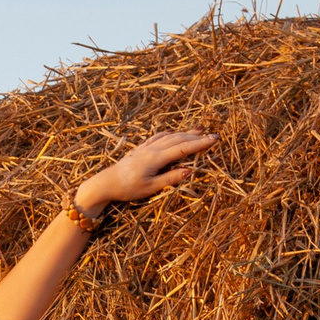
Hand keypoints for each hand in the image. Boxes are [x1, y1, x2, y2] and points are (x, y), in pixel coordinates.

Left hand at [75, 129, 216, 216]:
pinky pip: (158, 137)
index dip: (199, 144)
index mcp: (156, 158)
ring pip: (169, 136)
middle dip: (196, 137)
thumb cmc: (127, 188)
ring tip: (198, 131)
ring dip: (184, 133)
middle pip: (178, 140)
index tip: (213, 140)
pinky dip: (169, 134)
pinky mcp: (140, 149)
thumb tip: (189, 170)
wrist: (106, 183)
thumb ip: (170, 178)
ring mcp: (145, 148)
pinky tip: (173, 133)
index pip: (183, 149)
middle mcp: (151, 149)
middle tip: (212, 135)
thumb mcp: (150, 187)